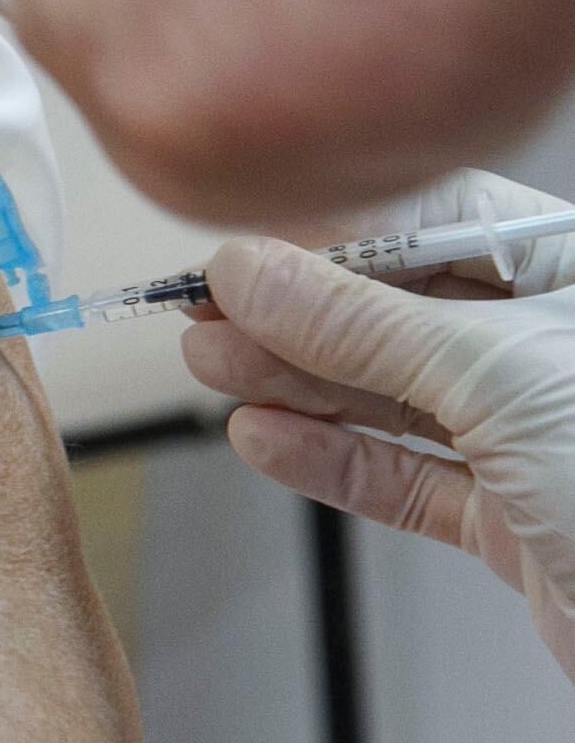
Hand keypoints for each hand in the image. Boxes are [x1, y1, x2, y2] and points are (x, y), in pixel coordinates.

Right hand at [186, 169, 574, 681]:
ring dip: (296, 384)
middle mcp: (559, 350)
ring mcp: (539, 436)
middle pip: (403, 311)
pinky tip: (268, 439)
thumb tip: (253, 274)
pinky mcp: (517, 518)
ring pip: (393, 395)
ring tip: (213, 369)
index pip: (440, 224)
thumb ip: (363, 324)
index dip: (336, 233)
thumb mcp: (500, 374)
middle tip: (204, 314)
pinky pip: (405, 476)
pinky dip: (331, 460)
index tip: (243, 250)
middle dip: (297, 314)